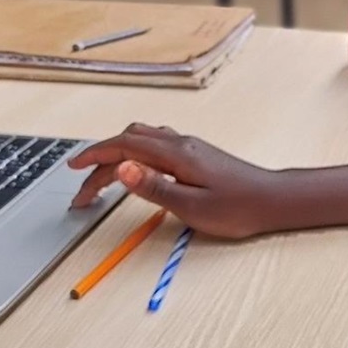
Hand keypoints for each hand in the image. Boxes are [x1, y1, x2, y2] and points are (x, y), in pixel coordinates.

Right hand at [68, 123, 279, 238]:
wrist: (273, 200)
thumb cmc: (237, 208)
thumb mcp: (190, 205)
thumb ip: (153, 187)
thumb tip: (122, 167)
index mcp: (175, 154)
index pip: (124, 146)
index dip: (95, 156)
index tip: (74, 169)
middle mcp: (180, 144)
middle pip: (129, 141)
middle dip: (102, 160)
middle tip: (85, 188)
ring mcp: (189, 146)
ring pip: (142, 139)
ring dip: (118, 154)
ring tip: (102, 177)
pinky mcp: (196, 154)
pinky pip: (156, 144)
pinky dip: (135, 152)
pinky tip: (136, 168)